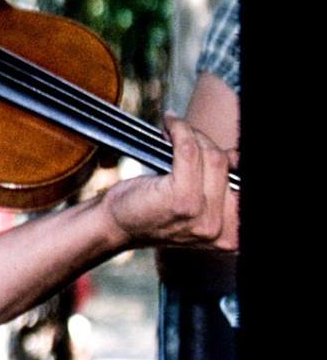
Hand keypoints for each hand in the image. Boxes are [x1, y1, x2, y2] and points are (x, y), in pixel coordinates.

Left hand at [103, 114, 238, 251]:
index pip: (244, 185)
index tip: (218, 150)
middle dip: (204, 142)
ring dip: (191, 134)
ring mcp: (202, 216)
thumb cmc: (151, 211)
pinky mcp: (181, 199)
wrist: (116, 225)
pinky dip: (180, 131)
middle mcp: (221, 230)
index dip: (231, 160)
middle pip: (226, 165)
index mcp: (231, 235)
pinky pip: (189, 151)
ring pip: (211, 157)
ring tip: (174, 131)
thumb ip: (217, 186)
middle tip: (184, 135)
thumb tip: (236, 156)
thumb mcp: (194, 205)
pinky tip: (170, 124)